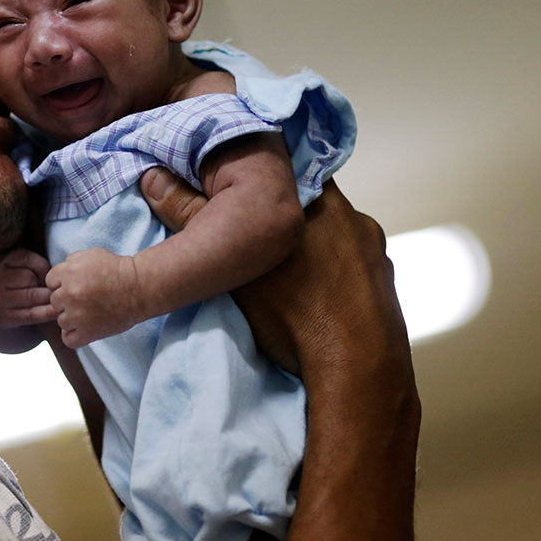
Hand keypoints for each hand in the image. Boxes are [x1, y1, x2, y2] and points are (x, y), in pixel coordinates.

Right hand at [0, 249, 56, 351]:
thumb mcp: (2, 265)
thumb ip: (24, 262)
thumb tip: (53, 273)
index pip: (25, 257)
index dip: (41, 265)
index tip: (46, 272)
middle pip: (29, 277)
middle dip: (43, 282)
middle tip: (50, 286)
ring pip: (32, 295)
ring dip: (47, 297)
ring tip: (53, 297)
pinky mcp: (5, 318)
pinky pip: (32, 314)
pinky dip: (47, 312)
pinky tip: (57, 311)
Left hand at [46, 247, 145, 347]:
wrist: (139, 288)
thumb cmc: (118, 269)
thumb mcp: (91, 254)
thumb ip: (70, 261)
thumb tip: (60, 274)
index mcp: (68, 273)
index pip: (50, 281)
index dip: (63, 282)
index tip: (78, 284)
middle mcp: (69, 294)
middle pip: (54, 301)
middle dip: (67, 299)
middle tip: (86, 298)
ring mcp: (77, 315)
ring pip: (61, 320)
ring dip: (72, 317)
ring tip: (90, 312)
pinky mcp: (88, 333)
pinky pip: (68, 339)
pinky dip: (74, 335)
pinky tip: (84, 328)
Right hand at [138, 167, 408, 381]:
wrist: (357, 370)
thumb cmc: (295, 314)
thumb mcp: (231, 267)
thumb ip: (191, 217)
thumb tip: (153, 179)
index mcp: (319, 201)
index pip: (288, 170)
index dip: (262, 181)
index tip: (241, 196)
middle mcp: (355, 218)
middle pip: (311, 205)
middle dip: (284, 218)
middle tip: (255, 239)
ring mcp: (376, 253)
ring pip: (335, 237)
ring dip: (313, 248)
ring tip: (287, 277)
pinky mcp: (387, 285)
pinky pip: (354, 268)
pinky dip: (336, 276)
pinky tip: (317, 298)